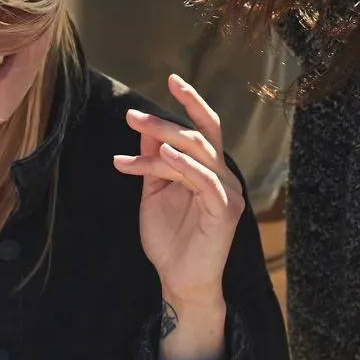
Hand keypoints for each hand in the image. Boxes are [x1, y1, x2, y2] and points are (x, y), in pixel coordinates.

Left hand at [114, 76, 246, 307]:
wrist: (178, 280)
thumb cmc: (169, 239)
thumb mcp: (155, 191)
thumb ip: (153, 161)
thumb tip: (145, 130)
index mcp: (209, 170)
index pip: (205, 128)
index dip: (191, 102)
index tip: (172, 79)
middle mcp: (223, 177)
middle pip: (199, 136)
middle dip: (164, 122)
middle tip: (131, 116)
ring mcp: (227, 193)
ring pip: (198, 154)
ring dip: (165, 139)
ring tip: (137, 129)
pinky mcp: (225, 212)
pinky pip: (206, 181)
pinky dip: (185, 166)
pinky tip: (164, 157)